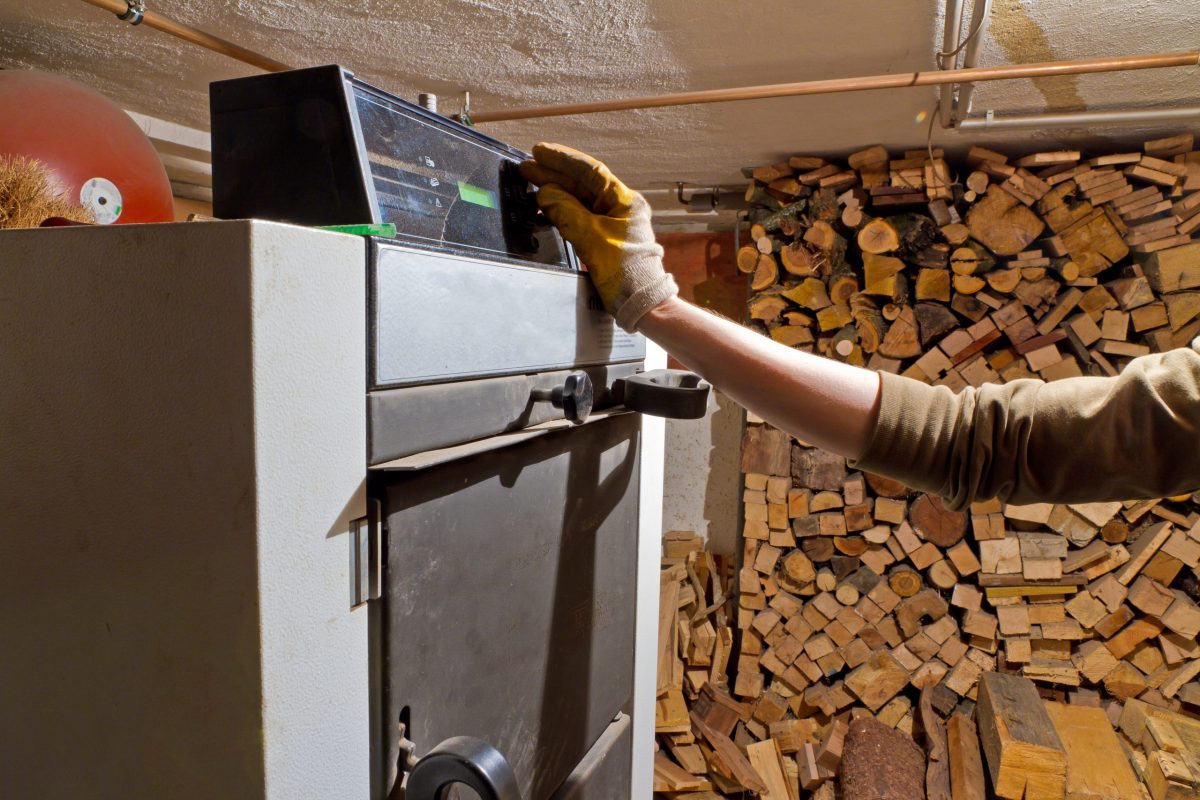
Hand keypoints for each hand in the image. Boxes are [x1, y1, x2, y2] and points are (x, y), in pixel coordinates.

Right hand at [519, 143, 675, 331]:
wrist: (641, 302)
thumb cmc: (627, 272)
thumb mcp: (591, 238)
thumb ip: (566, 212)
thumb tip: (545, 194)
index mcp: (624, 200)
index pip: (590, 171)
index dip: (563, 159)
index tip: (540, 152)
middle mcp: (619, 207)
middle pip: (582, 184)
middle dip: (554, 175)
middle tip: (528, 168)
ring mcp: (612, 222)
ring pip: (579, 200)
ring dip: (555, 192)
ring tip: (531, 185)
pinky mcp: (605, 238)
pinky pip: (580, 217)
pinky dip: (561, 212)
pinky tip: (545, 209)